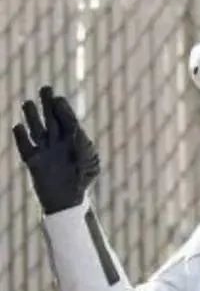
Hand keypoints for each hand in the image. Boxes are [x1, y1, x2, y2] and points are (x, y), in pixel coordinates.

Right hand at [13, 86, 100, 214]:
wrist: (69, 201)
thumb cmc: (83, 180)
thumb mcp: (89, 162)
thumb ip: (83, 146)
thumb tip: (75, 131)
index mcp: (73, 140)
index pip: (67, 119)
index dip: (62, 108)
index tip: (58, 99)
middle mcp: (57, 142)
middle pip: (51, 118)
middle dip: (48, 104)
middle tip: (45, 89)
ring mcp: (44, 150)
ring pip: (36, 128)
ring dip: (31, 116)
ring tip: (28, 103)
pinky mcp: (32, 161)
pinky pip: (24, 146)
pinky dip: (20, 136)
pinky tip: (18, 126)